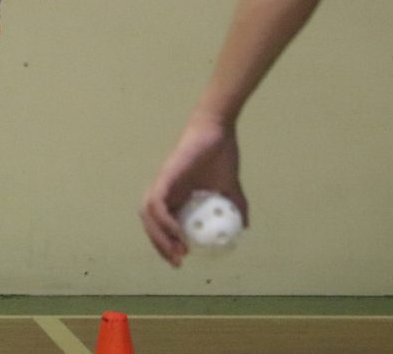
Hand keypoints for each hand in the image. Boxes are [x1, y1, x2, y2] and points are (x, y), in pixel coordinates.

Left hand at [139, 113, 245, 266]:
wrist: (219, 131)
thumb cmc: (221, 154)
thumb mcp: (231, 188)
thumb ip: (235, 207)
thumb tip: (244, 227)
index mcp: (177, 195)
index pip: (162, 225)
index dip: (166, 244)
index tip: (182, 259)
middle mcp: (165, 191)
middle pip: (151, 224)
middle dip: (160, 246)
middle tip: (178, 262)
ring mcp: (162, 183)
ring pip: (148, 216)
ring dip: (158, 237)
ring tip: (176, 252)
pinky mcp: (164, 177)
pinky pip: (156, 203)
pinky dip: (162, 220)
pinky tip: (176, 233)